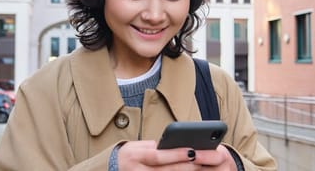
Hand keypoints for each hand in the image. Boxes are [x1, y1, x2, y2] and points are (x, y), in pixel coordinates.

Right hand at [117, 141, 236, 169]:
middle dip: (185, 167)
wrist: (112, 169)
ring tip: (199, 168)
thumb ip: (153, 147)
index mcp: (133, 157)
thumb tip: (173, 146)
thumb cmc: (128, 156)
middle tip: (202, 161)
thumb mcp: (136, 147)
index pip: (157, 156)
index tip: (192, 151)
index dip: (175, 155)